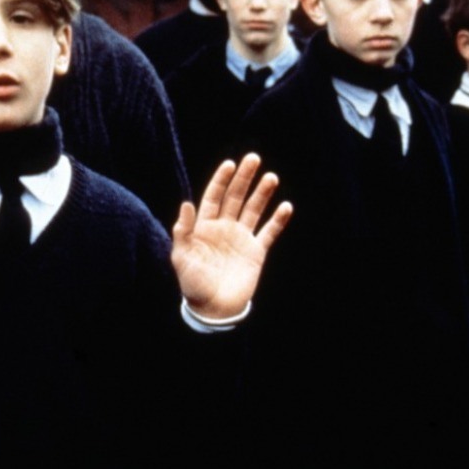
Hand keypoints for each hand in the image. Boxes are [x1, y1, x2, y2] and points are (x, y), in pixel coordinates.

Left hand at [171, 153, 292, 319]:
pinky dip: (278, 220)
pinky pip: (269, 232)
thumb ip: (183, 232)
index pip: (214, 196)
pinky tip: (286, 206)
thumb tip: (186, 204)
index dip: (221, 180)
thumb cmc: (193, 284)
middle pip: (235, 197)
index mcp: (204, 227)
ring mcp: (241, 238)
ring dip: (262, 194)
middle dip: (244, 179)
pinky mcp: (256, 251)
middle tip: (253, 159)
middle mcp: (224, 228)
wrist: (214, 308)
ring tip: (271, 177)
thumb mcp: (181, 258)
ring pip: (253, 210)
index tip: (230, 164)